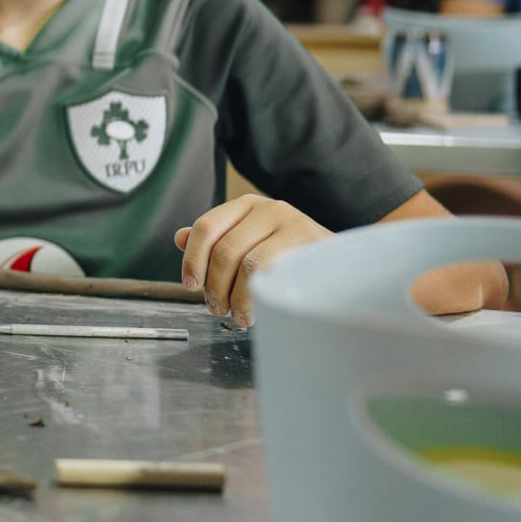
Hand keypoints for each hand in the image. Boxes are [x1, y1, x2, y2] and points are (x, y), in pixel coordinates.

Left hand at [175, 195, 328, 326]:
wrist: (341, 265)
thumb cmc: (290, 256)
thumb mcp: (250, 242)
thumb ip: (217, 240)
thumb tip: (180, 238)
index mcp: (246, 206)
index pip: (205, 227)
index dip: (192, 259)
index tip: (191, 285)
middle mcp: (268, 208)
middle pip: (223, 250)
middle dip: (214, 287)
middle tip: (217, 309)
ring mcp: (291, 223)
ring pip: (245, 264)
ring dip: (234, 297)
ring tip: (237, 315)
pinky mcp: (309, 244)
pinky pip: (269, 274)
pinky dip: (254, 299)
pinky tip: (255, 313)